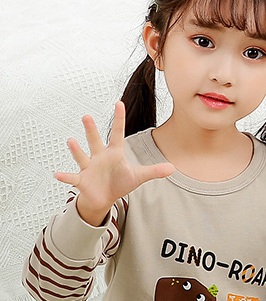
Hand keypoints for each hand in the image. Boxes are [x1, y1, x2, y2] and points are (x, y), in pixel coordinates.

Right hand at [56, 102, 174, 225]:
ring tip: (71, 140)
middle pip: (95, 141)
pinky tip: (57, 174)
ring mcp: (89, 168)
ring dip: (76, 150)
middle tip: (86, 116)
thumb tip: (173, 168)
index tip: (119, 103)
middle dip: (91, 130)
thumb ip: (154, 171)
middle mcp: (100, 157)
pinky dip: (65, 176)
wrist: (104, 197)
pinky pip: (72, 177)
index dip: (119, 119)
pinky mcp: (82, 180)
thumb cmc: (120, 183)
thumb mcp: (138, 177)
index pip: (118, 133)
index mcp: (114, 153)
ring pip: (82, 156)